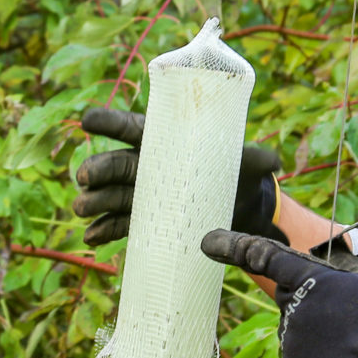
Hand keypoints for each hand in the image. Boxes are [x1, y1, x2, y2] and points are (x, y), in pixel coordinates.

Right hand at [72, 106, 284, 245]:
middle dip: (97, 170)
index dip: (109, 122)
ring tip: (81, 208)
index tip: (87, 119)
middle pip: (116, 164)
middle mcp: (148, 166)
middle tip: (84, 177)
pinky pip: (120, 225)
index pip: (132, 128)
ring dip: (95, 202)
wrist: (241, 207)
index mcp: (166, 141)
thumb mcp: (248, 164)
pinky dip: (104, 231)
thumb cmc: (239, 174)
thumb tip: (275, 161)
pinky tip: (90, 238)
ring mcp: (143, 195)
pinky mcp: (145, 221)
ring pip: (112, 195)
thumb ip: (257, 160)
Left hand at [201, 229, 357, 357]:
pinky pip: (298, 356)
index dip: (235, 246)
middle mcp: (293, 306)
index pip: (268, 257)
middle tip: (347, 323)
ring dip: (317, 334)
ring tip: (350, 346)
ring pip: (295, 329)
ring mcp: (289, 339)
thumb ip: (338, 274)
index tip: (209, 241)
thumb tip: (324, 272)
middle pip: (290, 297)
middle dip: (310, 305)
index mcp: (313, 280)